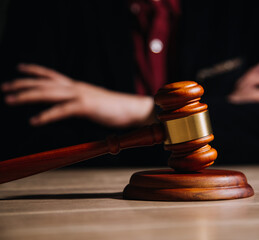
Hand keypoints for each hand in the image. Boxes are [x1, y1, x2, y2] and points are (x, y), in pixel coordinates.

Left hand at [2, 64, 154, 126]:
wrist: (132, 109)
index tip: (19, 69)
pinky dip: (46, 115)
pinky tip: (34, 121)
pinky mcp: (85, 106)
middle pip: (44, 83)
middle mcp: (76, 87)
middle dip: (22, 84)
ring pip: (48, 93)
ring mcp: (80, 95)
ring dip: (27, 96)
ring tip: (10, 100)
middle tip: (5, 88)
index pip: (52, 75)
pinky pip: (61, 110)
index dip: (34, 71)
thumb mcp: (93, 102)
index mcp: (77, 86)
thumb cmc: (114, 109)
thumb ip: (79, 103)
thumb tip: (69, 108)